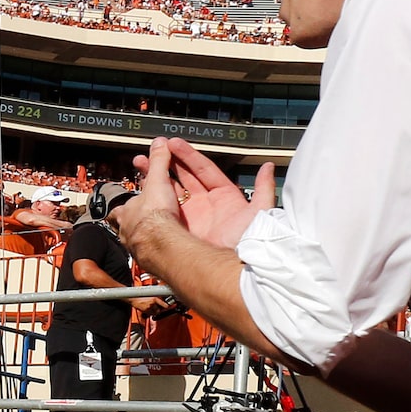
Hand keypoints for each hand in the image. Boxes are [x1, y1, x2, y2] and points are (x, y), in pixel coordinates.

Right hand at [132, 138, 273, 251]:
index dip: (188, 155)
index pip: (203, 169)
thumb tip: (268, 167)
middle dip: (169, 162)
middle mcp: (206, 206)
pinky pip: (164, 210)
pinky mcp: (179, 229)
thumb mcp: (260, 211)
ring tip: (142, 163)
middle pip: (184, 177)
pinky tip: (142, 188)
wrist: (234, 268)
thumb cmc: (248, 241)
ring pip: (171, 191)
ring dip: (157, 177)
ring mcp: (191, 217)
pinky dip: (153, 198)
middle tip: (155, 149)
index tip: (173, 144)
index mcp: (224, 197)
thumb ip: (265, 188)